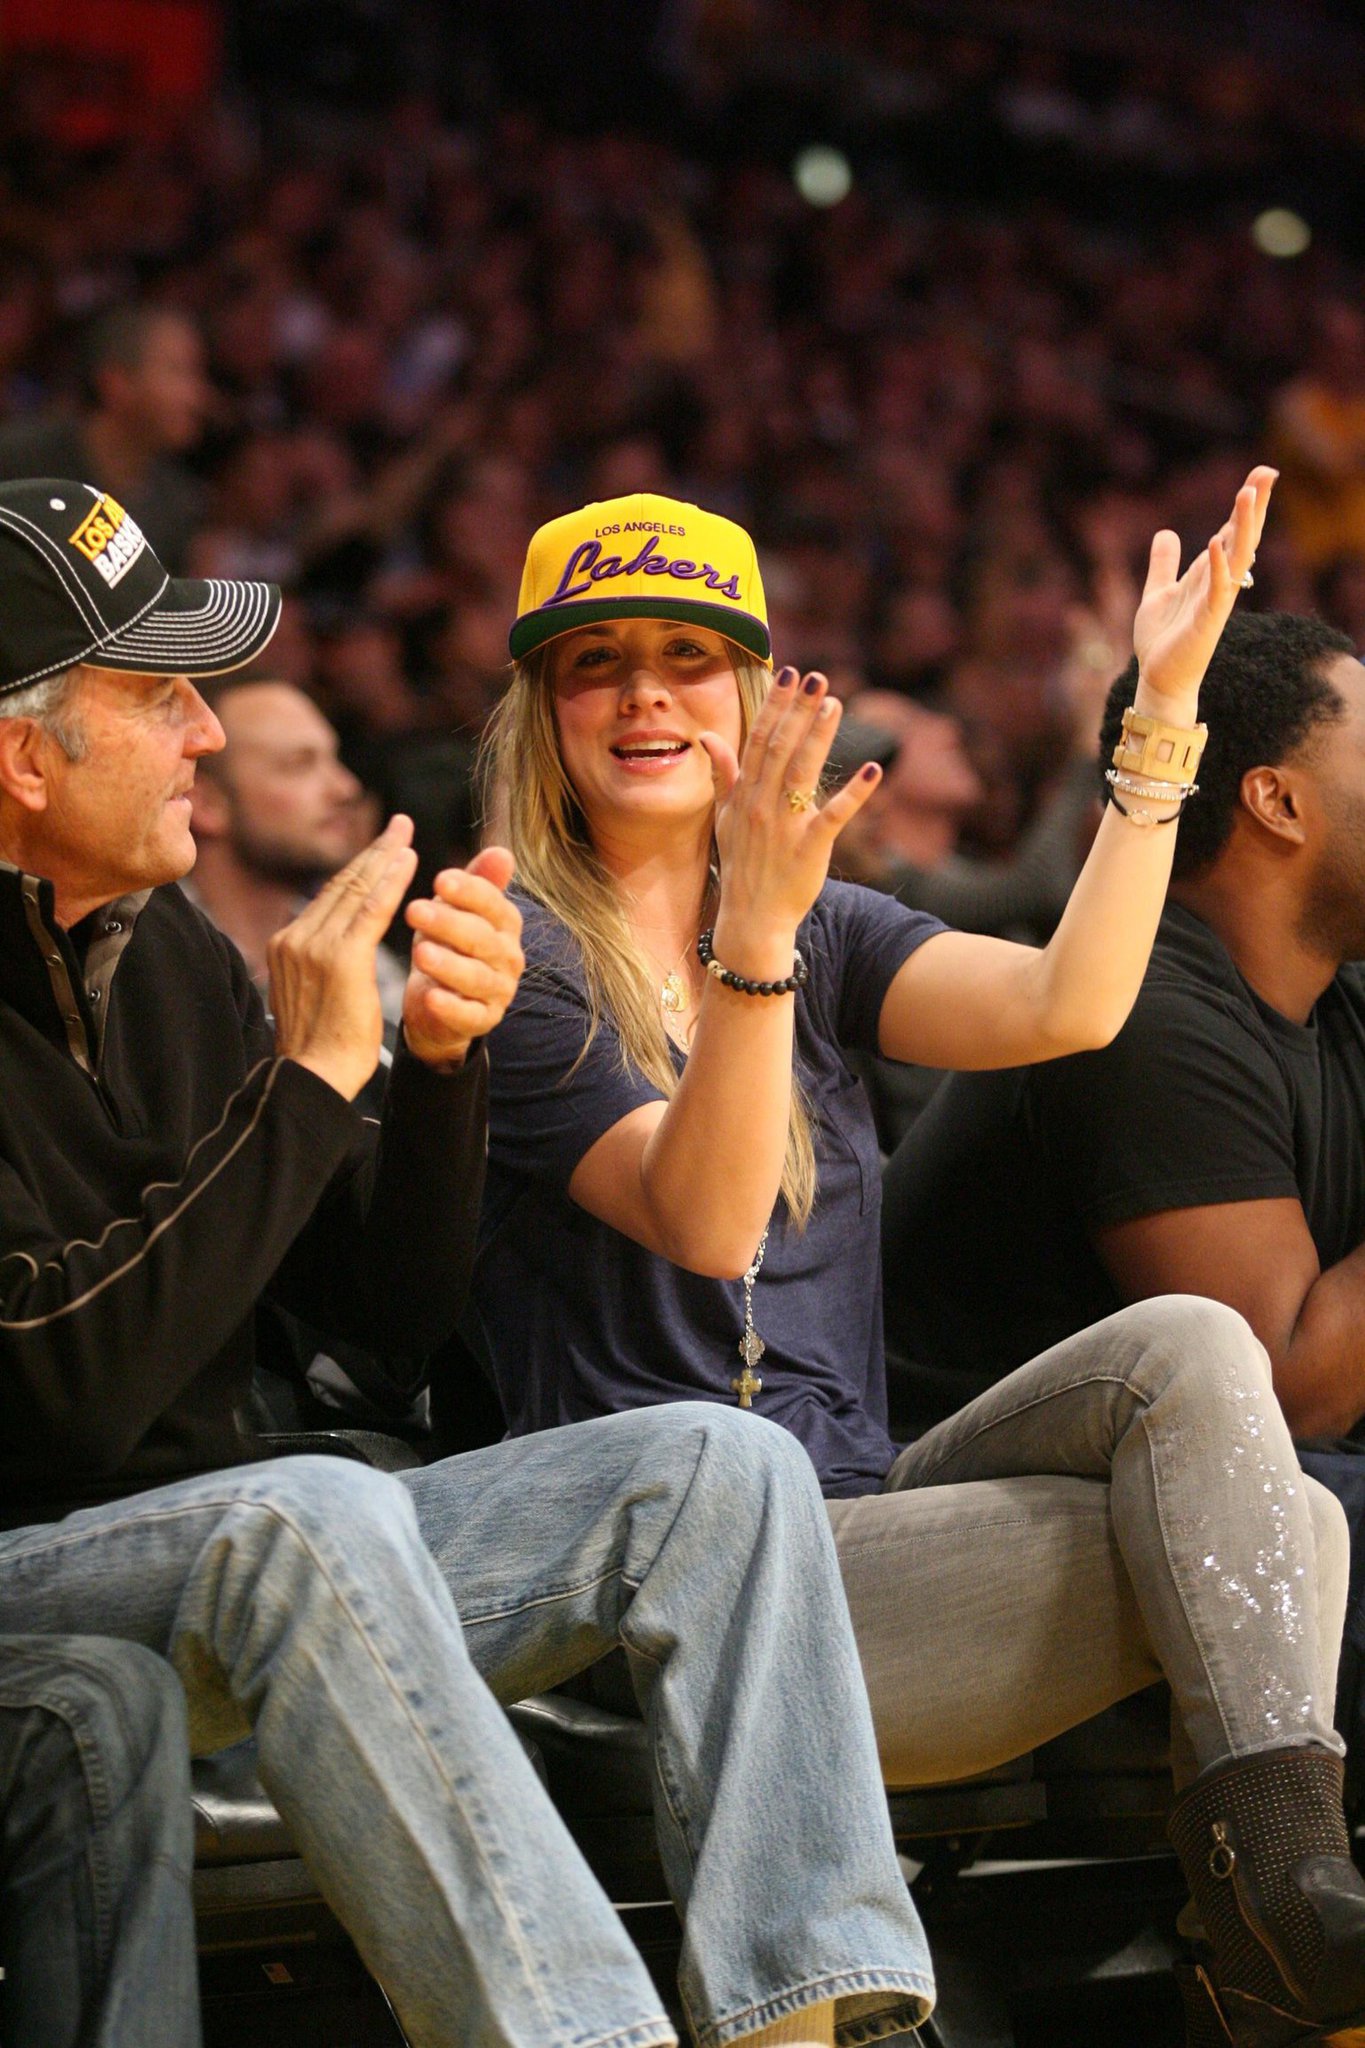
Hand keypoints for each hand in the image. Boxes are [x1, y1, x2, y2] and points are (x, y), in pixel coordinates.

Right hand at [269, 816, 418, 1100]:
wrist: (312, 1076)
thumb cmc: (319, 1050)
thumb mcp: (310, 997)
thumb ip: (318, 967)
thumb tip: (332, 953)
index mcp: (287, 946)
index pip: (328, 897)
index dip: (357, 869)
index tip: (379, 849)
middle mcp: (295, 938)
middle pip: (341, 884)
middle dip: (372, 852)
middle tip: (399, 825)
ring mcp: (314, 945)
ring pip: (356, 890)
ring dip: (384, 858)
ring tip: (405, 833)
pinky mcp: (341, 957)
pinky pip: (371, 909)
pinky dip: (391, 880)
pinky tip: (408, 860)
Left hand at [402, 846, 523, 1068]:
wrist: (440, 1004)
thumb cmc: (449, 946)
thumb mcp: (457, 910)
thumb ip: (477, 883)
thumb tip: (502, 851)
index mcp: (505, 925)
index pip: (493, 904)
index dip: (469, 891)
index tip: (439, 878)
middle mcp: (508, 957)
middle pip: (482, 938)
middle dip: (449, 923)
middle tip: (414, 910)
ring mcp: (498, 991)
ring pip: (476, 977)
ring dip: (448, 965)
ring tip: (420, 952)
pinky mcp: (482, 1021)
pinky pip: (469, 1015)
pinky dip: (450, 1007)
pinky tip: (430, 997)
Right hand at [699, 667, 881, 968]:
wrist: (751, 918)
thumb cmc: (742, 865)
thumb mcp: (725, 818)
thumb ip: (722, 775)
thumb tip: (707, 736)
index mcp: (745, 794)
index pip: (759, 739)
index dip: (775, 705)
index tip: (789, 673)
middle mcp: (762, 805)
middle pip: (782, 748)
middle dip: (799, 711)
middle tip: (817, 678)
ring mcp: (786, 826)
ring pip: (803, 773)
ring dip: (820, 737)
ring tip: (836, 704)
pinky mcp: (810, 848)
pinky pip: (834, 816)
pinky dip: (854, 794)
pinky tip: (874, 770)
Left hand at [1131, 465, 1276, 722]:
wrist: (1159, 680)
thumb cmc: (1162, 640)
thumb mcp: (1157, 592)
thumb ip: (1164, 564)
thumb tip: (1166, 532)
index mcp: (1208, 574)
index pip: (1231, 532)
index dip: (1245, 505)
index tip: (1260, 474)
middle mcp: (1218, 584)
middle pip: (1242, 538)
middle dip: (1254, 506)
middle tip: (1268, 472)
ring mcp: (1216, 602)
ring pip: (1238, 558)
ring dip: (1243, 526)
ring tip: (1248, 493)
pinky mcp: (1207, 622)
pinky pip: (1216, 590)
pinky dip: (1217, 566)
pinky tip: (1215, 542)